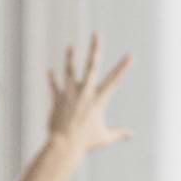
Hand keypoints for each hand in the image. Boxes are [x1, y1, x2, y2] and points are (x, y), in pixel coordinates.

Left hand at [45, 34, 132, 155]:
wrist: (64, 146)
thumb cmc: (85, 143)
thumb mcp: (104, 138)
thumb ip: (118, 133)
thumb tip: (130, 134)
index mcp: (98, 100)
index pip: (114, 80)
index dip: (123, 68)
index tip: (130, 55)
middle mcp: (85, 93)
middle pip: (91, 66)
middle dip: (95, 49)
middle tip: (97, 34)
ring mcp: (70, 94)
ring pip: (70, 71)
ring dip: (70, 58)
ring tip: (70, 47)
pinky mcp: (57, 99)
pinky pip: (54, 86)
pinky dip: (51, 79)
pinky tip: (49, 71)